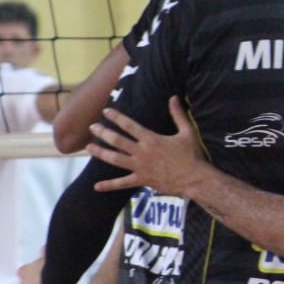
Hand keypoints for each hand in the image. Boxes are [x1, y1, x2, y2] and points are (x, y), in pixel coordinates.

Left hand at [88, 96, 203, 195]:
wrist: (194, 178)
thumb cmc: (191, 155)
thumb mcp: (187, 131)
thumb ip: (178, 114)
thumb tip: (174, 97)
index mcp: (152, 139)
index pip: (130, 126)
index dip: (117, 118)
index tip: (106, 111)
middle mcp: (142, 152)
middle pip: (118, 141)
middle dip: (103, 133)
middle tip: (92, 127)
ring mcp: (140, 167)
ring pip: (116, 159)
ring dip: (101, 153)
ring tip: (89, 147)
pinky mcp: (141, 180)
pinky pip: (122, 183)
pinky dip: (109, 185)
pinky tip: (96, 186)